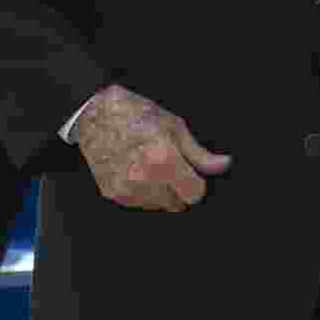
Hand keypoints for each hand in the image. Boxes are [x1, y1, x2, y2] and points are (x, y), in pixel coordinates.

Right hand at [74, 85, 231, 212]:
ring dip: (162, 192)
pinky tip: (137, 170)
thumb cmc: (136, 114)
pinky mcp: (113, 194)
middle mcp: (144, 180)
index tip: (192, 172)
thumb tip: (224, 164)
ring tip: (152, 165)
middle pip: (178, 204)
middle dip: (180, 189)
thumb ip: (199, 153)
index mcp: (163, 161)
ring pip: (159, 206)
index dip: (197, 182)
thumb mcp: (174, 126)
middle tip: (172, 166)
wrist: (95, 114)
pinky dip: (144, 192)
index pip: (194, 194)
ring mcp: (126, 190)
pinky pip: (140, 203)